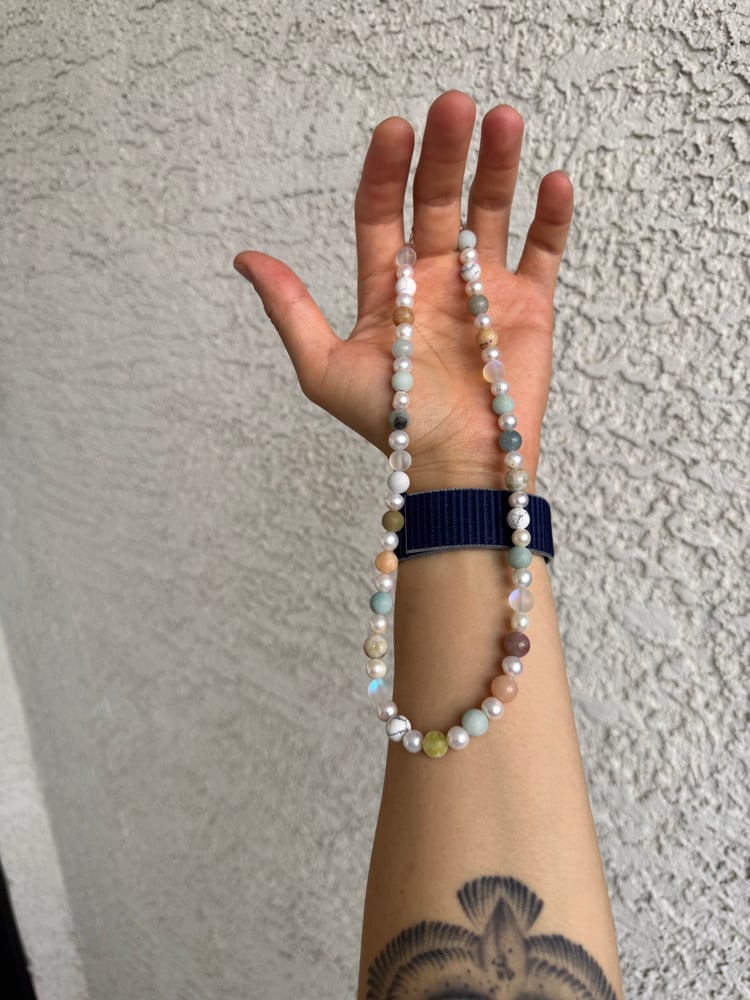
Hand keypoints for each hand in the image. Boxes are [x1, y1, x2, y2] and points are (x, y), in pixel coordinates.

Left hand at [234, 91, 572, 492]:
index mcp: (388, 287)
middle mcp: (435, 279)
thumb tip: (244, 256)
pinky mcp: (529, 306)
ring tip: (504, 121)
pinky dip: (550, 218)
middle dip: (445, 153)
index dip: (386, 171)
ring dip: (497, 168)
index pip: (383, 212)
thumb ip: (291, 309)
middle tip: (453, 108)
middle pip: (439, 200)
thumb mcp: (324, 368)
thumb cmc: (393, 423)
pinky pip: (542, 252)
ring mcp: (484, 290)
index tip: (395, 131)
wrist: (458, 468)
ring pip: (491, 213)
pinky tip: (552, 180)